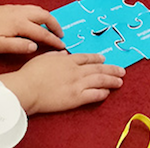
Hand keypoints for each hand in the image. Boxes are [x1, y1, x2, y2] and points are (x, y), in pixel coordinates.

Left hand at [0, 5, 64, 53]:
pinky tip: (38, 21)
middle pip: (45, 16)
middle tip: (61, 35)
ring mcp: (16, 8)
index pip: (42, 32)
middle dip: (56, 25)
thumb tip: (35, 47)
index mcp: (19, 24)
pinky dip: (40, 14)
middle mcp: (20, 13)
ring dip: (49, 18)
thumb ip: (18, 46)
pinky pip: (32, 8)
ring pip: (39, 10)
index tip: (62, 45)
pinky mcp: (11, 8)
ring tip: (52, 28)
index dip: (54, 40)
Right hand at [0, 52, 124, 114]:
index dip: (97, 58)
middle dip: (111, 69)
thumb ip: (55, 55)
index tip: (104, 59)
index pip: (86, 58)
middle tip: (121, 70)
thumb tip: (62, 53)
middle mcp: (75, 70)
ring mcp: (77, 84)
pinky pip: (93, 95)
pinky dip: (102, 93)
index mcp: (67, 60)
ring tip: (120, 81)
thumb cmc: (31, 73)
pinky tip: (108, 92)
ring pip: (100, 80)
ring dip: (111, 80)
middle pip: (97, 68)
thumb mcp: (43, 58)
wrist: (27, 88)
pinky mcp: (76, 98)